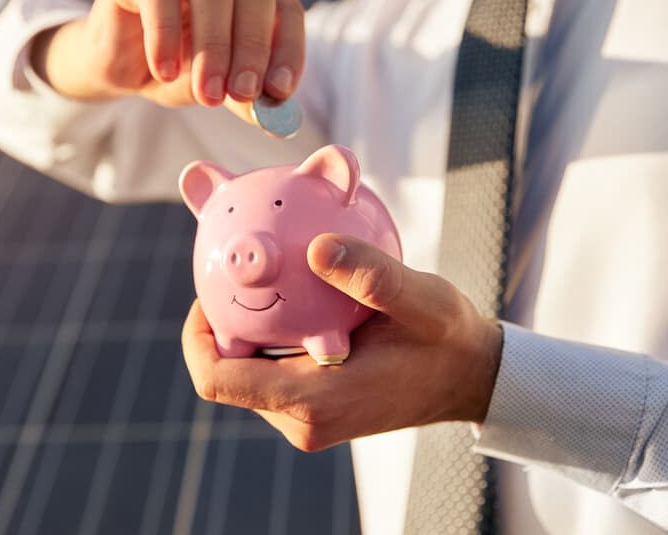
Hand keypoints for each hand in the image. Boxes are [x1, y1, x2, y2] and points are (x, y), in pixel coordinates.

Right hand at [31, 0, 304, 119]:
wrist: (119, 63)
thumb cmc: (178, 66)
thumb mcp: (220, 87)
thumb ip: (246, 96)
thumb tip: (275, 120)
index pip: (286, 6)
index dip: (288, 49)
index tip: (281, 91)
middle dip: (253, 48)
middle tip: (244, 94)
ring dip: (213, 47)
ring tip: (207, 94)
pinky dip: (165, 36)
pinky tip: (164, 72)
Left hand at [182, 233, 504, 451]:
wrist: (472, 378)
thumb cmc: (448, 341)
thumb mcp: (421, 300)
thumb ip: (372, 276)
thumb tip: (318, 247)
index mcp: (315, 400)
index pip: (219, 379)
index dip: (196, 336)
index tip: (210, 292)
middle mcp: (303, 420)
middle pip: (227, 374)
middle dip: (224, 325)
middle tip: (246, 274)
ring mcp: (309, 421)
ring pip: (248, 374)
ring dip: (250, 331)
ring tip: (272, 284)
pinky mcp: (317, 413)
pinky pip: (272, 376)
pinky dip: (273, 341)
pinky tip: (297, 303)